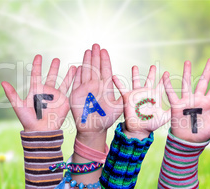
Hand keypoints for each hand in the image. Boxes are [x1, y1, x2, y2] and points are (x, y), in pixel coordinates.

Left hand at [2, 55, 75, 131]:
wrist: (41, 131)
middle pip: (51, 76)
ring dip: (68, 74)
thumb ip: (12, 94)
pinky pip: (70, 89)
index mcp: (36, 90)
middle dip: (54, 68)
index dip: (37, 65)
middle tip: (57, 58)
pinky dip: (74, 82)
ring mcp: (56, 96)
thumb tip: (3, 82)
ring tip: (74, 66)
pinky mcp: (64, 101)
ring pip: (63, 82)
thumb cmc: (28, 120)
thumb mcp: (19, 106)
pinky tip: (79, 76)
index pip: (37, 75)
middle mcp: (47, 92)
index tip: (39, 56)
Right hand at [69, 44, 122, 184]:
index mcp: (105, 87)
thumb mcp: (118, 108)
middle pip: (95, 67)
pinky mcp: (77, 94)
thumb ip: (124, 99)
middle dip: (96, 56)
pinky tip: (77, 65)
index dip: (105, 60)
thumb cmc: (106, 119)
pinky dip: (76, 74)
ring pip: (86, 71)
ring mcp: (86, 89)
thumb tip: (132, 91)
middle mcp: (95, 85)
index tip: (105, 50)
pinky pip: (76, 82)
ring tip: (88, 50)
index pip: (105, 70)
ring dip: (87, 61)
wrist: (94, 129)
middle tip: (96, 44)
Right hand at [113, 65, 170, 139]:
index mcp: (155, 97)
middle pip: (150, 80)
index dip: (164, 79)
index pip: (161, 86)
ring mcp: (137, 95)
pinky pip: (122, 88)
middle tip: (154, 65)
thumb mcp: (164, 118)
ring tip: (134, 66)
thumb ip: (172, 111)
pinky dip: (118, 82)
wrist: (139, 129)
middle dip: (152, 73)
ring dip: (135, 74)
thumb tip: (181, 107)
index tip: (167, 72)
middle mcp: (146, 94)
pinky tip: (114, 76)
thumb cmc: (151, 124)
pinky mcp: (128, 97)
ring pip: (136, 81)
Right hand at [163, 59, 209, 142]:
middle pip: (203, 82)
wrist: (188, 141)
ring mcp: (187, 101)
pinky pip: (172, 93)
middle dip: (207, 71)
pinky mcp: (177, 105)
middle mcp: (198, 100)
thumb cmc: (202, 134)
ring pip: (187, 84)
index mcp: (207, 104)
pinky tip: (166, 75)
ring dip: (187, 73)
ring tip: (187, 61)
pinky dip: (168, 84)